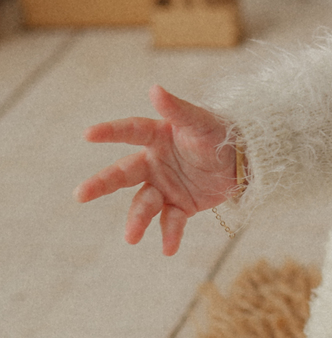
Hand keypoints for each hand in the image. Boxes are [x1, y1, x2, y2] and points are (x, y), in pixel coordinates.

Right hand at [75, 84, 238, 255]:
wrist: (246, 161)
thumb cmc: (221, 134)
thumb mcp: (201, 121)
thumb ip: (177, 109)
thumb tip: (154, 89)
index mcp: (158, 136)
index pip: (130, 132)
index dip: (110, 132)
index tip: (88, 134)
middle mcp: (155, 162)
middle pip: (123, 173)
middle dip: (102, 184)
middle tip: (80, 194)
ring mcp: (165, 186)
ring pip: (144, 203)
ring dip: (137, 220)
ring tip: (131, 238)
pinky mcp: (180, 205)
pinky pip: (171, 221)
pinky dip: (170, 234)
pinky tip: (168, 249)